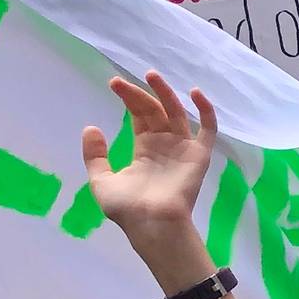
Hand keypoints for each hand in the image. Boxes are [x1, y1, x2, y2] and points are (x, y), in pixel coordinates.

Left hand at [85, 72, 218, 247]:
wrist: (150, 223)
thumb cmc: (127, 208)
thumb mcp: (101, 181)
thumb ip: (95, 155)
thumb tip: (90, 127)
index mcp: (144, 149)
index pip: (139, 116)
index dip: (128, 99)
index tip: (114, 84)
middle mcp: (164, 145)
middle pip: (154, 111)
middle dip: (138, 94)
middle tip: (119, 83)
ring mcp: (183, 148)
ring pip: (177, 113)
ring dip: (166, 93)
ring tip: (151, 75)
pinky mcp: (199, 154)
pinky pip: (208, 129)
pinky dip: (205, 111)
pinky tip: (194, 93)